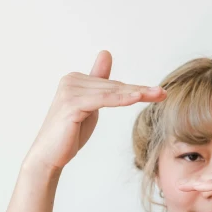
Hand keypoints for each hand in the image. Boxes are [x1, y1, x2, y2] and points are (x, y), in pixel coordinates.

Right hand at [24, 50, 166, 172]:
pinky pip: (103, 100)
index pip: (111, 84)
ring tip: (157, 95)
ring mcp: (70, 91)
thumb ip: (99, 85)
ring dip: (135, 94)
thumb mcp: (90, 107)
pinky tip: (137, 98)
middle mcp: (71, 80)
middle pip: (113, 87)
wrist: (48, 156)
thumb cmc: (69, 134)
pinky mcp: (71, 104)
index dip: (134, 88)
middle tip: (162, 93)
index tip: (157, 91)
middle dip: (139, 90)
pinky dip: (121, 99)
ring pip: (111, 92)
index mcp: (75, 79)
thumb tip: (106, 54)